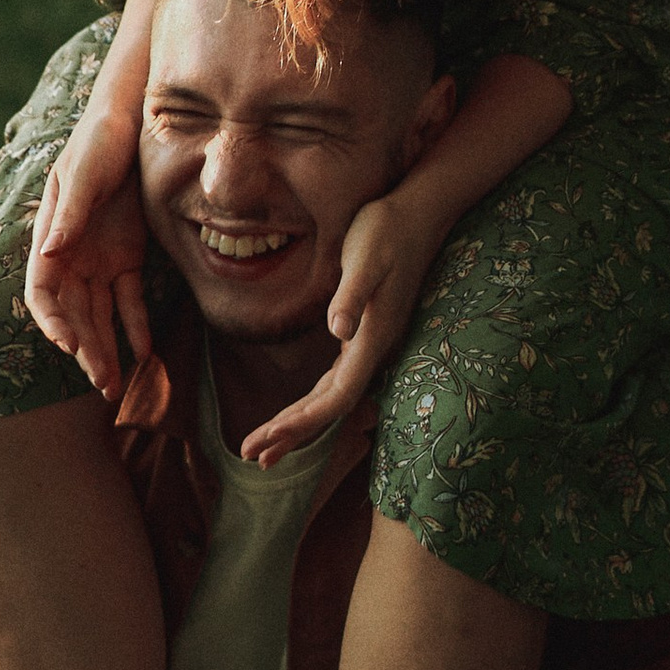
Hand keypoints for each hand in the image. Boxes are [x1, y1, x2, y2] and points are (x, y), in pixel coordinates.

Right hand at [24, 103, 150, 404]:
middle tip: (101, 383)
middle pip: (73, 313)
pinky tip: (144, 352)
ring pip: (100, 315)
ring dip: (106, 349)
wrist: (135, 123)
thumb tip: (50, 251)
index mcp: (51, 237)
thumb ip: (71, 212)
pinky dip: (135, 327)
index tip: (68, 345)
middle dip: (84, 349)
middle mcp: (71, 256)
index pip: (42, 290)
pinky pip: (129, 301)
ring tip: (116, 384)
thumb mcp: (85, 171)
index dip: (52, 320)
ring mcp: (99, 260)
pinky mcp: (127, 259)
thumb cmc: (101, 141)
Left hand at [236, 189, 434, 469]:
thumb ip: (353, 295)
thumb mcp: (366, 257)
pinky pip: (336, 381)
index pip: (335, 398)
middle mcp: (374, 349)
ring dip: (299, 424)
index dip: (302, 424)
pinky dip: (313, 401)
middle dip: (291, 434)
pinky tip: (299, 411)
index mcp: (373, 338)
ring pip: (332, 397)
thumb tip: (338, 331)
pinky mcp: (366, 333)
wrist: (418, 213)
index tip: (266, 442)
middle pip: (330, 408)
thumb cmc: (387, 229)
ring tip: (266, 447)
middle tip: (251, 456)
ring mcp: (371, 343)